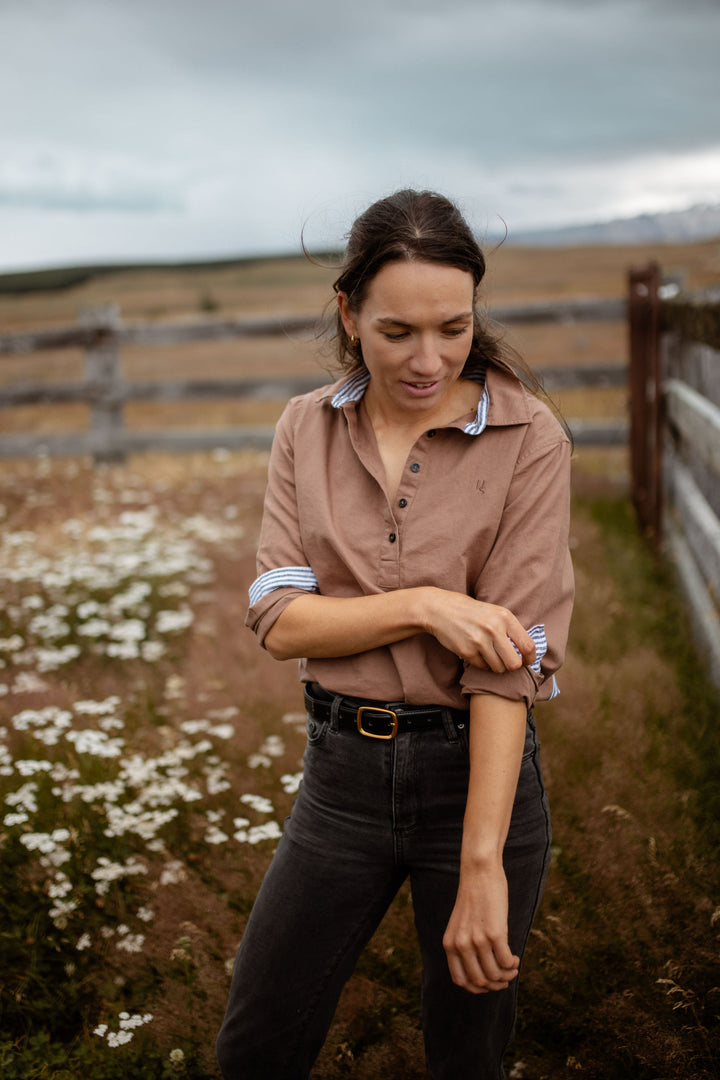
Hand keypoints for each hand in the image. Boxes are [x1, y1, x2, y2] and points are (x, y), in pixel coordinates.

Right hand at [421, 588, 535, 672]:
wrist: (439, 609)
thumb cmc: (470, 611)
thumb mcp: (494, 612)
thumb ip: (510, 629)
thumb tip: (528, 651)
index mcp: (505, 617)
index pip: (528, 646)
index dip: (530, 658)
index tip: (526, 661)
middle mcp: (494, 629)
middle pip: (514, 663)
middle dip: (512, 666)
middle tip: (507, 662)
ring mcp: (479, 641)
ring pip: (499, 668)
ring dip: (496, 666)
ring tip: (489, 655)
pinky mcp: (467, 652)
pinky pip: (483, 667)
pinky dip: (482, 664)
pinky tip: (476, 652)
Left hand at [442, 861, 518, 993]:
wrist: (479, 873)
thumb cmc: (473, 898)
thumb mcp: (461, 925)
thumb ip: (464, 946)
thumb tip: (482, 974)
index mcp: (449, 944)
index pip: (460, 980)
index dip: (477, 988)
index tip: (489, 984)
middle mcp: (461, 944)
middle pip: (480, 981)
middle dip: (495, 985)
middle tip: (506, 978)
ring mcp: (477, 940)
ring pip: (495, 974)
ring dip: (507, 976)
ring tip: (513, 967)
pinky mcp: (495, 933)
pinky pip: (506, 962)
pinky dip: (513, 965)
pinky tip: (515, 958)